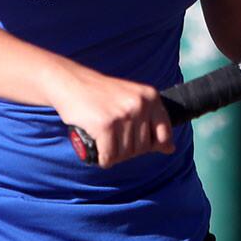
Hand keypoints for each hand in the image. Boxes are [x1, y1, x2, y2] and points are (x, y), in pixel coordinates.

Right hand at [49, 66, 174, 167]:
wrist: (70, 82)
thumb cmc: (101, 94)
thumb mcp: (131, 99)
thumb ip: (151, 121)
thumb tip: (170, 149)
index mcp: (151, 96)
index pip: (164, 135)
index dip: (152, 145)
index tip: (136, 141)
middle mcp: (140, 104)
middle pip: (143, 148)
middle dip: (126, 149)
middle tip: (111, 137)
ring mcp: (124, 114)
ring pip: (125, 154)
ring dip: (112, 154)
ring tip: (102, 139)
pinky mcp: (106, 125)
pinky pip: (109, 157)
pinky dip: (102, 158)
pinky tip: (96, 149)